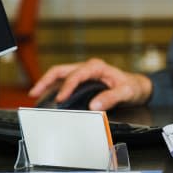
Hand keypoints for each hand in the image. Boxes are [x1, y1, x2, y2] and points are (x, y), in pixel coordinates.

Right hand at [28, 58, 152, 110]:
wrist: (138, 86)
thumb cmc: (133, 87)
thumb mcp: (126, 92)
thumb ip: (112, 98)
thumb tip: (95, 105)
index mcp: (97, 67)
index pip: (77, 75)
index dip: (67, 87)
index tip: (61, 99)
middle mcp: (88, 67)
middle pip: (61, 70)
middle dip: (46, 80)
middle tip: (34, 92)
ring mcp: (84, 73)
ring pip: (60, 74)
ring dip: (47, 83)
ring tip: (35, 94)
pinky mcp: (83, 80)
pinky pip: (64, 81)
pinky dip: (54, 87)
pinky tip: (48, 96)